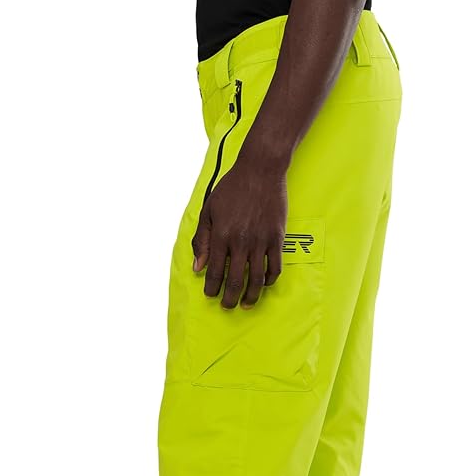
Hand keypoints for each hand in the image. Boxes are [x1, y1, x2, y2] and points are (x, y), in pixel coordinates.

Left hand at [192, 160, 286, 308]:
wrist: (260, 169)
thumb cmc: (231, 189)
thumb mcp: (209, 211)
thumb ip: (202, 240)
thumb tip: (198, 267)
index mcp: (221, 235)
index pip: (215, 272)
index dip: (212, 288)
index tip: (210, 296)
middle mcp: (240, 241)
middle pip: (235, 281)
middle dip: (229, 299)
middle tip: (227, 306)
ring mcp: (261, 241)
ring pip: (256, 279)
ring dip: (251, 296)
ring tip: (246, 304)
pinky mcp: (277, 238)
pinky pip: (275, 267)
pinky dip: (269, 280)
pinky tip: (264, 284)